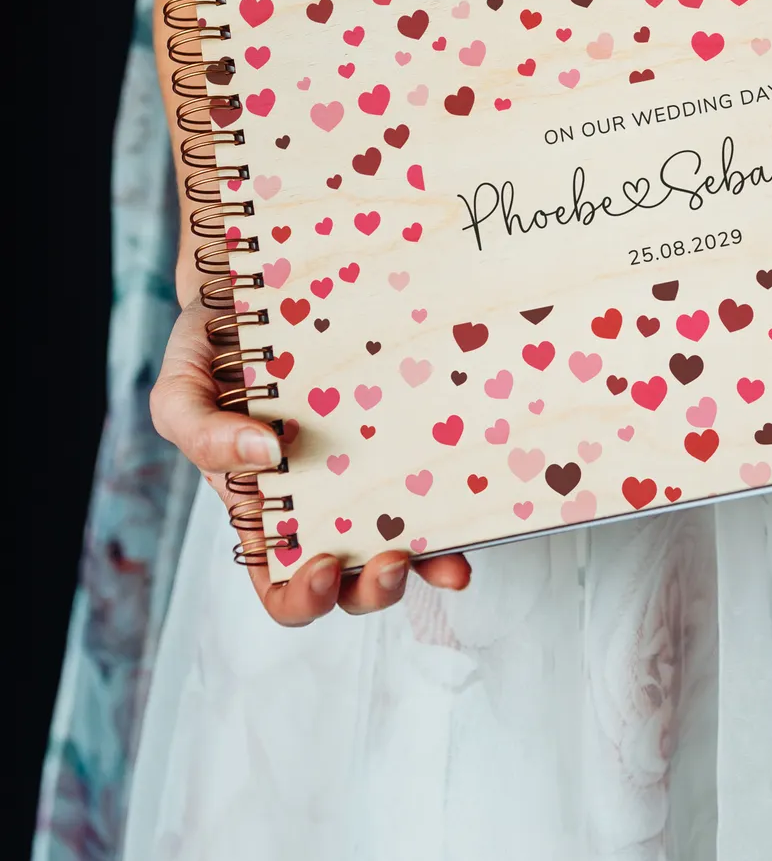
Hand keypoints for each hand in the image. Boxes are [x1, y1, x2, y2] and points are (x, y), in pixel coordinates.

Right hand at [150, 297, 470, 624]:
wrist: (253, 291)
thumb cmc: (210, 351)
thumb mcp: (180, 391)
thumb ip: (201, 433)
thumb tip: (264, 453)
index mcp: (262, 512)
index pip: (282, 585)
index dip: (303, 596)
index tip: (321, 564)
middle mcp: (320, 504)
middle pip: (350, 581)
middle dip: (375, 589)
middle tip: (392, 559)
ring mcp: (367, 474)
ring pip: (404, 544)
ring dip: (429, 564)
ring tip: (446, 559)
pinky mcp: (404, 437)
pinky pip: (436, 482)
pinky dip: (460, 506)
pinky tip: (476, 504)